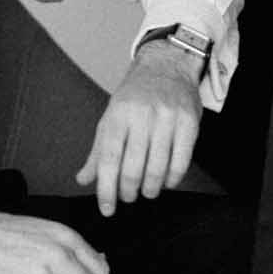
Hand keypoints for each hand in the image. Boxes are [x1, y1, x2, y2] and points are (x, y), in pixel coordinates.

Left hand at [77, 43, 203, 214]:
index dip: (106, 188)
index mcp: (118, 114)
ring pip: (158, 169)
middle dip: (128, 192)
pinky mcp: (189, 122)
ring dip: (150, 189)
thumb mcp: (111, 117)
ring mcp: (167, 118)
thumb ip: (98, 151)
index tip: (106, 209)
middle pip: (133, 168)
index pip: (108, 158)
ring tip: (146, 191)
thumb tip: (83, 180)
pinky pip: (181, 163)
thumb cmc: (135, 95)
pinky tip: (166, 181)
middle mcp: (141, 115)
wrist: (167, 65)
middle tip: (128, 197)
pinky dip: (172, 180)